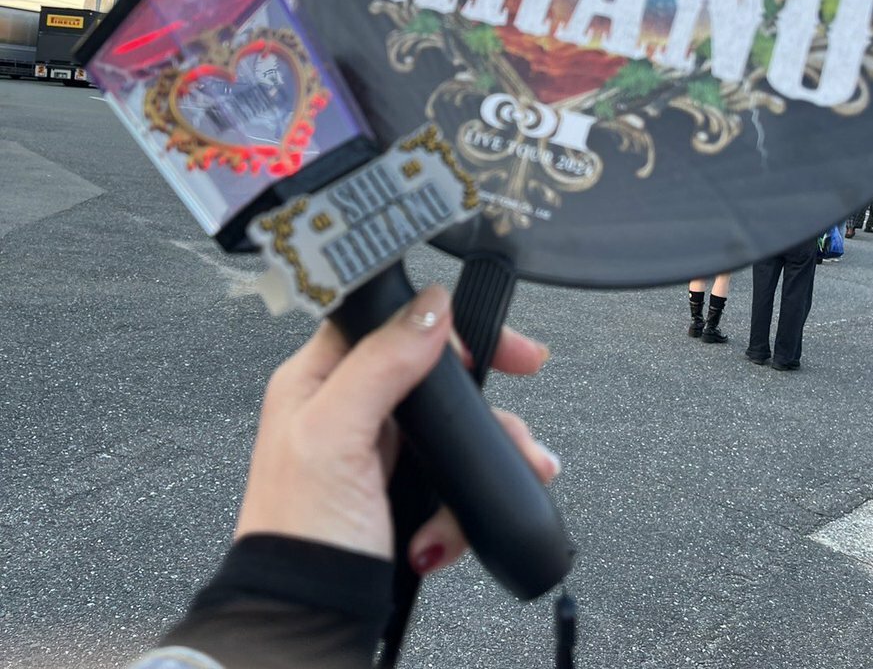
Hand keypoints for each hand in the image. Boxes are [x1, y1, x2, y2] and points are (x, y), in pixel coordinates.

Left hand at [234, 284, 558, 575]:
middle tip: (517, 425)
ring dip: (485, 457)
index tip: (495, 345)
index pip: (389, 320)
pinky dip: (462, 506)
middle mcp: (348, 406)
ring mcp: (376, 452)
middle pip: (435, 377)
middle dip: (483, 406)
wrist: (308, 621)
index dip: (443, 323)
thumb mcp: (333, 434)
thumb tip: (430, 309)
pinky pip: (452, 479)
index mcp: (317, 378)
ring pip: (452, 430)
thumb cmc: (297, 534)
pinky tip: (445, 532)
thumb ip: (380, 362)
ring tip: (509, 477)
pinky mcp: (399, 492)